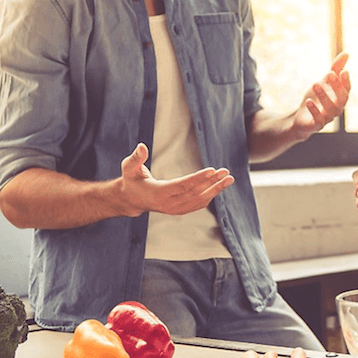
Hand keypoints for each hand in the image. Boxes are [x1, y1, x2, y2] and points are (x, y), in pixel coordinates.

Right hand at [118, 143, 234, 215]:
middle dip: (212, 183)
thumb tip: (141, 146)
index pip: (182, 186)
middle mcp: (168, 204)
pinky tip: (219, 186)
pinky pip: (197, 204)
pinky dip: (210, 195)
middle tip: (226, 172)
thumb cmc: (131, 180)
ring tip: (229, 179)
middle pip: (194, 193)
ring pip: (199, 200)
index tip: (213, 171)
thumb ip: (136, 158)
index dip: (198, 178)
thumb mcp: (129, 167)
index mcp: (158, 194)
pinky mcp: (180, 210)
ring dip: (215, 189)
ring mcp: (175, 209)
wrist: (131, 199)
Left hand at [292, 52, 350, 139]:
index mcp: (340, 98)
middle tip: (329, 74)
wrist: (302, 118)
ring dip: (323, 96)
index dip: (346, 82)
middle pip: (342, 100)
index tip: (344, 71)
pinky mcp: (315, 125)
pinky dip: (314, 111)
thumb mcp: (325, 81)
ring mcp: (327, 118)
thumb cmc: (317, 99)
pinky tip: (309, 101)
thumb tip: (347, 53)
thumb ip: (336, 68)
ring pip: (330, 110)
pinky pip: (318, 120)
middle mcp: (336, 109)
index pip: (347, 90)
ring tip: (315, 84)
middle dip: (337, 87)